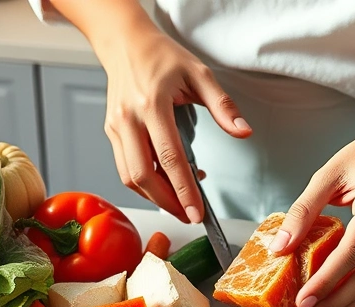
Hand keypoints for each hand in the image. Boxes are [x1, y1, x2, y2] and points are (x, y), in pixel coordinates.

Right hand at [95, 28, 250, 222]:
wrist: (125, 42)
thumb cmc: (162, 56)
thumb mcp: (199, 74)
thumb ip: (223, 106)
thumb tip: (243, 132)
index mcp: (152, 104)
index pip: (169, 157)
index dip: (184, 189)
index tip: (196, 211)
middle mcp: (129, 119)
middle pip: (144, 175)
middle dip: (167, 203)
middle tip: (189, 216)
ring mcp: (116, 127)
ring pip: (130, 177)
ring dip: (154, 197)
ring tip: (179, 204)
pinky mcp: (111, 132)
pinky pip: (124, 168)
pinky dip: (144, 183)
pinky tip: (164, 184)